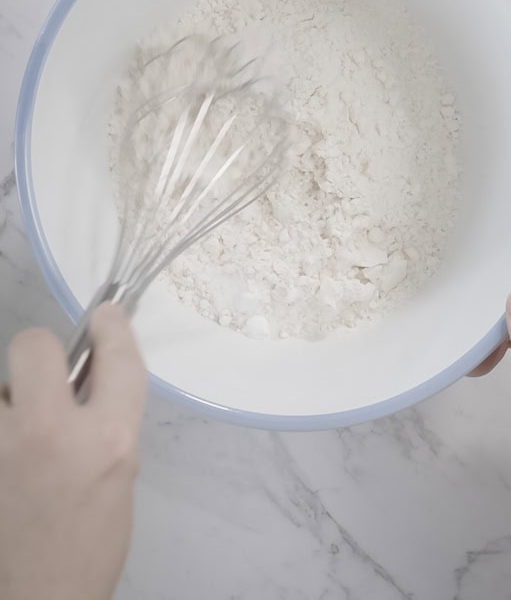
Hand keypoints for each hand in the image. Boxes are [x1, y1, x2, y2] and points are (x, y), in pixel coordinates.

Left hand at [0, 303, 146, 599]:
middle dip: (43, 354)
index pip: (116, 355)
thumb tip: (93, 362)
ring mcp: (1, 446)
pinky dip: (0, 427)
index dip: (111, 326)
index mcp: (106, 439)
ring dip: (11, 403)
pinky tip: (7, 462)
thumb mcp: (121, 471)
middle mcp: (49, 432)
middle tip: (48, 384)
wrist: (40, 598)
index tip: (105, 317)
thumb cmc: (92, 537)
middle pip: (33, 344)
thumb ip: (109, 413)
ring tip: (19, 444)